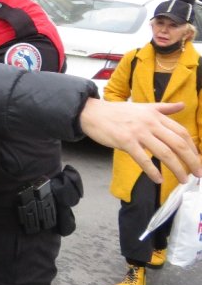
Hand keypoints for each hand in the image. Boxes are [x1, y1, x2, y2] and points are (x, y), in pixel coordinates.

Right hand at [79, 98, 201, 182]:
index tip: (197, 159)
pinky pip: (143, 159)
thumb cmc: (117, 112)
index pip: (181, 132)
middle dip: (191, 160)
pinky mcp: (126, 141)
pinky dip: (153, 171)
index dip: (192, 147)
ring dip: (177, 169)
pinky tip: (158, 179)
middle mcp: (150, 123)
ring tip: (183, 179)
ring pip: (164, 153)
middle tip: (198, 173)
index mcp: (156, 115)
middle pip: (178, 144)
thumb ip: (164, 108)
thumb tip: (182, 105)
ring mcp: (138, 132)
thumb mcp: (143, 106)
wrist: (93, 113)